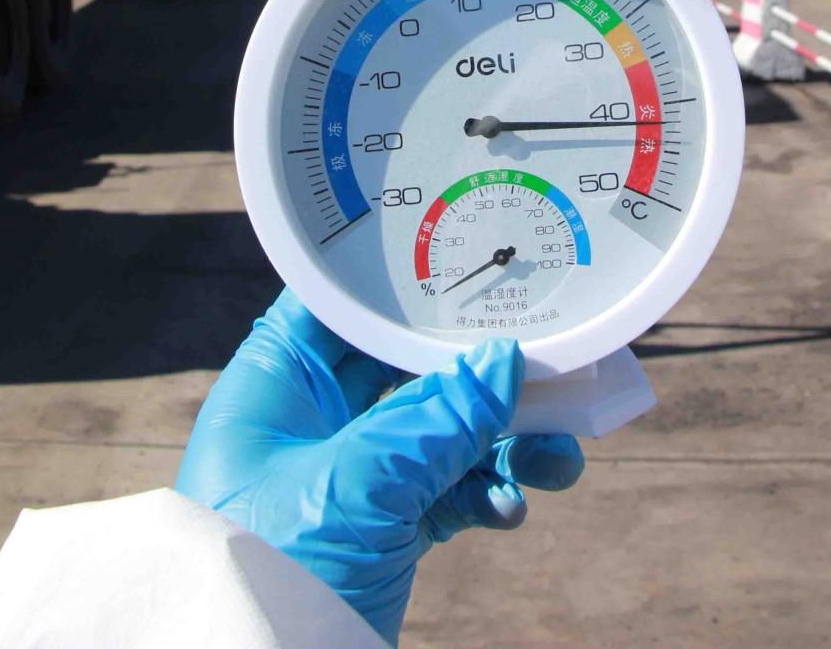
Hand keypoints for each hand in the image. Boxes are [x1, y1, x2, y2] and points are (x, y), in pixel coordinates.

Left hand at [176, 290, 585, 642]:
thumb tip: (503, 363)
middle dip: (480, 369)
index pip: (337, 305)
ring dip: (505, 439)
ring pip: (442, 434)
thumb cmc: (271, 575)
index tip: (467, 255)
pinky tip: (513, 506)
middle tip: (549, 362)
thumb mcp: (356, 487)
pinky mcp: (383, 533)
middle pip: (407, 368)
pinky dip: (488, 494)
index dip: (397, 281)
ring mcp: (350, 479)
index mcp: (275, 388)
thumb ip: (432, 422)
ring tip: (558, 454)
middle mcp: (310, 424)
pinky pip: (450, 494)